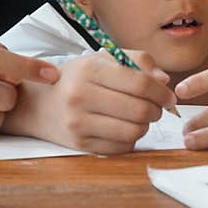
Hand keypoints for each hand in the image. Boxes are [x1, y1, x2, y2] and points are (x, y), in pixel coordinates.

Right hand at [20, 50, 176, 154]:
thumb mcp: (103, 60)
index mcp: (90, 70)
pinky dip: (131, 140)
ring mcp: (78, 123)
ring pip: (134, 132)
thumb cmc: (79, 79)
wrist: (37, 104)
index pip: (140, 84)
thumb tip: (164, 81)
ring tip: (140, 118)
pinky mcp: (80, 145)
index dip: (162, 93)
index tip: (169, 97)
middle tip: (157, 108)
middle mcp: (81, 96)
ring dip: (145, 126)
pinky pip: (122, 148)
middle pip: (140, 110)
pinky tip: (124, 129)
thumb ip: (138, 62)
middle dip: (157, 111)